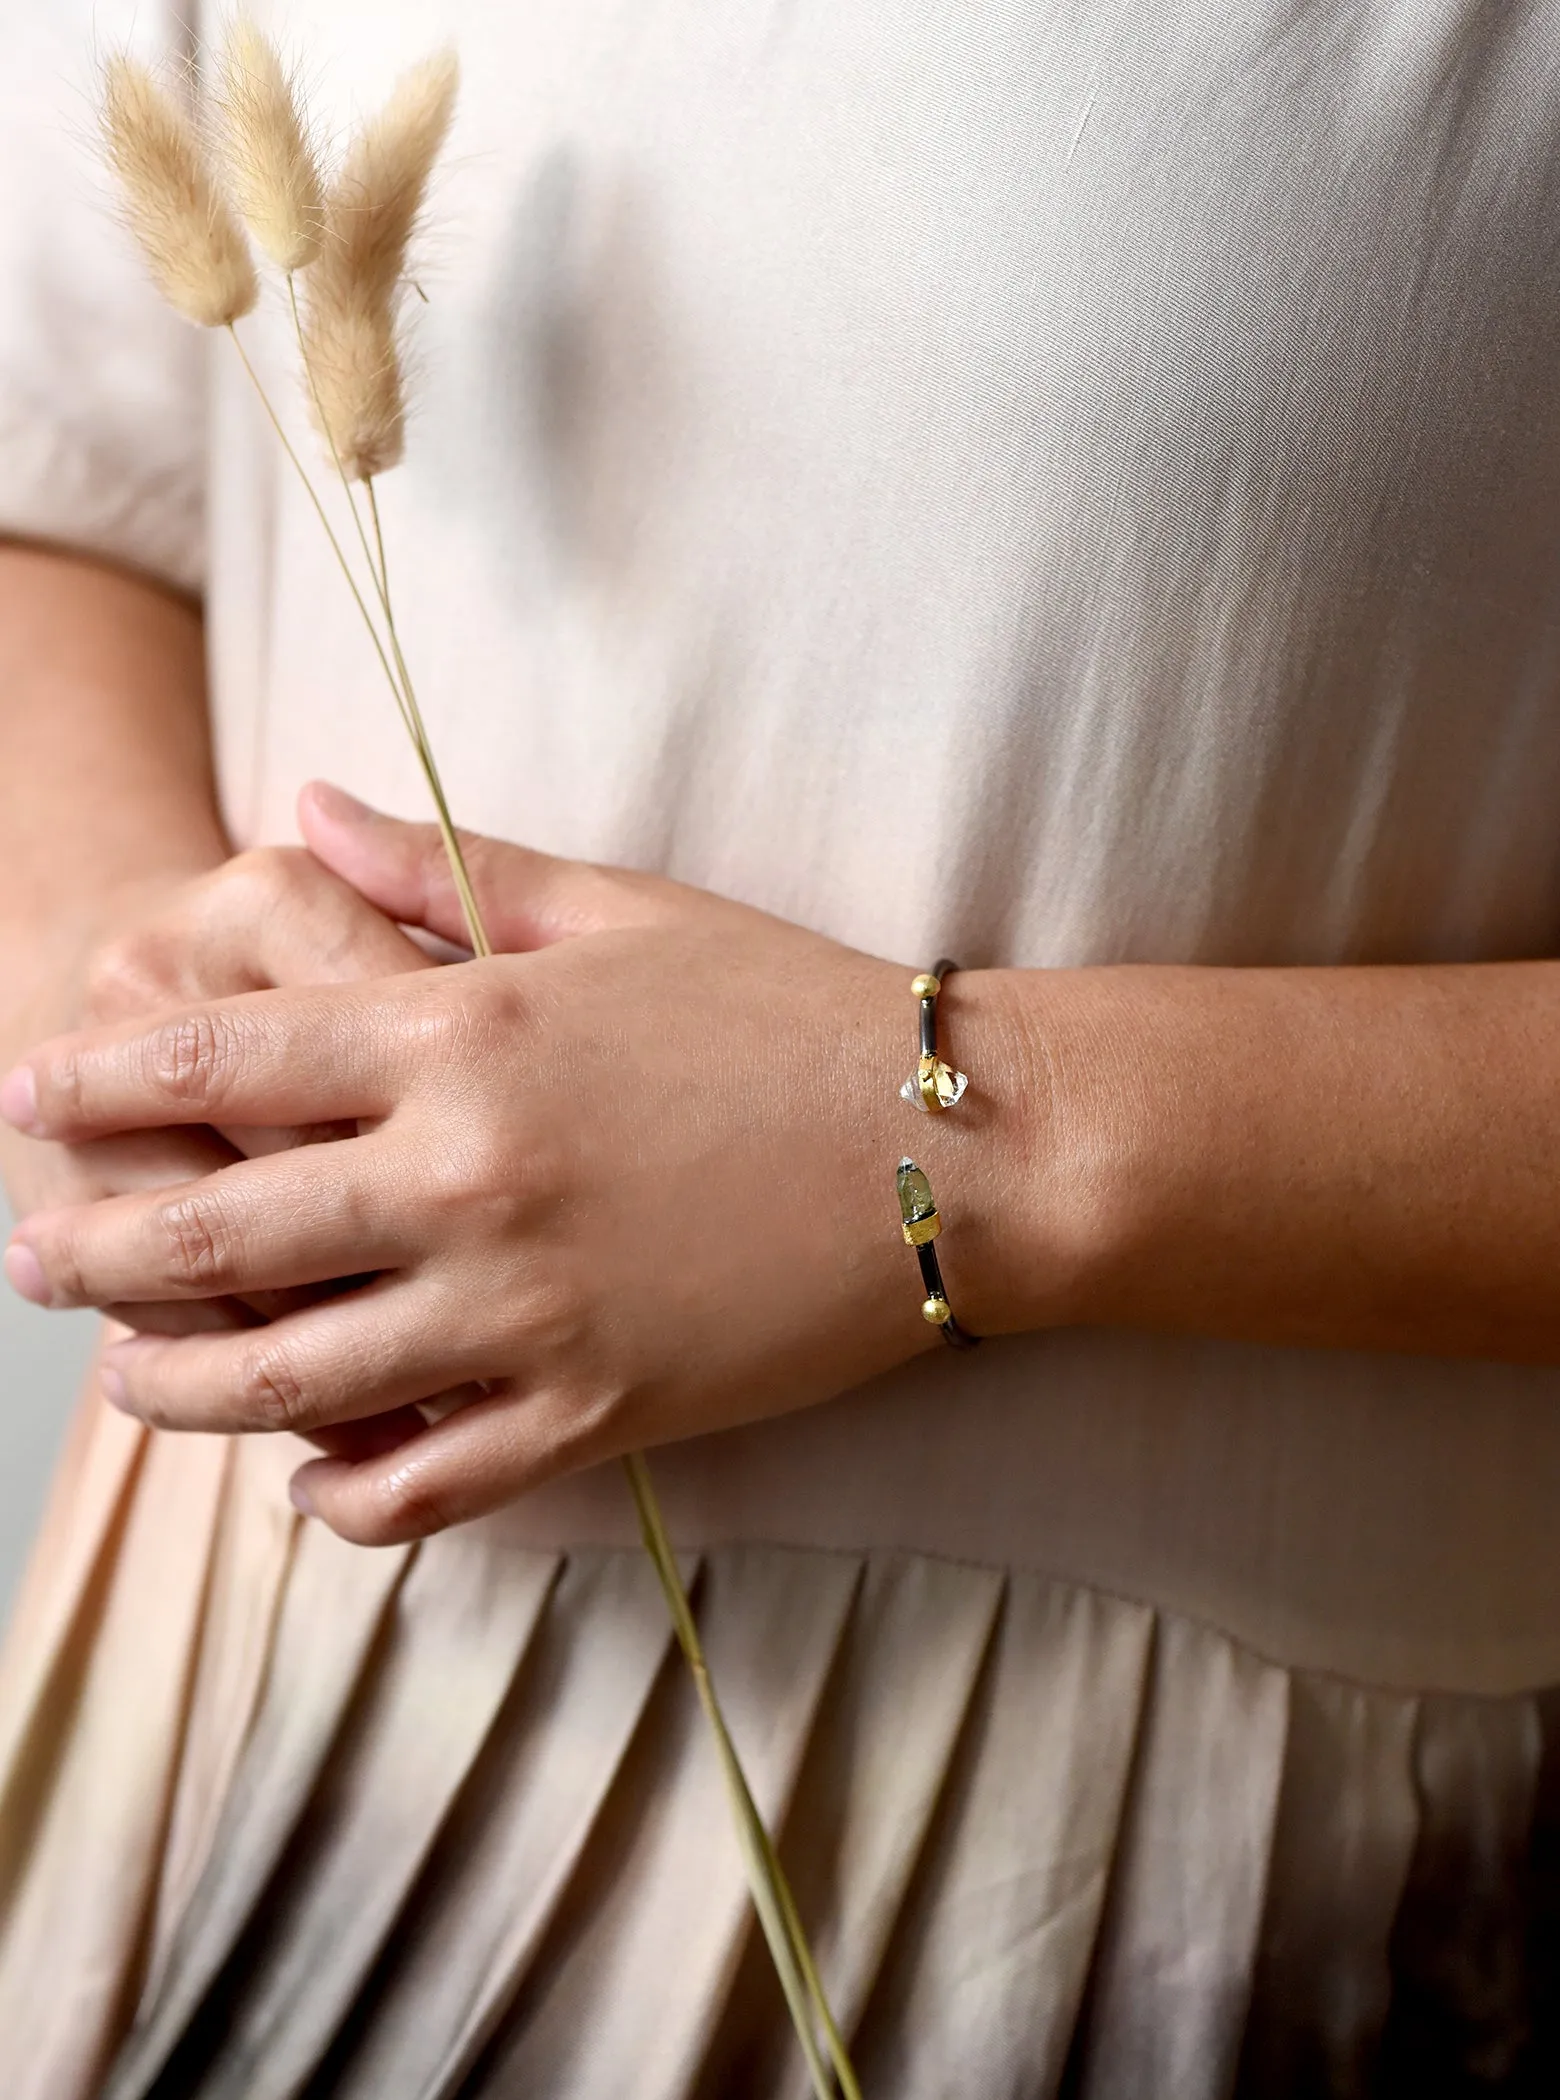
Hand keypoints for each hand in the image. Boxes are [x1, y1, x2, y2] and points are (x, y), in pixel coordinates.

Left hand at [0, 785, 1022, 1544]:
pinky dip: (341, 1497)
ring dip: (178, 1389)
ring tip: (130, 1380)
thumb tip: (303, 807)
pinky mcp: (596, 1410)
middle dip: (93, 1250)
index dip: (95, 1080)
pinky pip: (423, 1484)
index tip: (25, 1098)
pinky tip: (308, 1480)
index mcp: (465, 1031)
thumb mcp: (619, 909)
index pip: (219, 1057)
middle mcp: (469, 1173)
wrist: (959, 1144)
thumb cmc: (790, 1006)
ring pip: (290, 1380)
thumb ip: (443, 867)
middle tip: (31, 1259)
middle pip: (214, 1231)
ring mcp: (529, 1306)